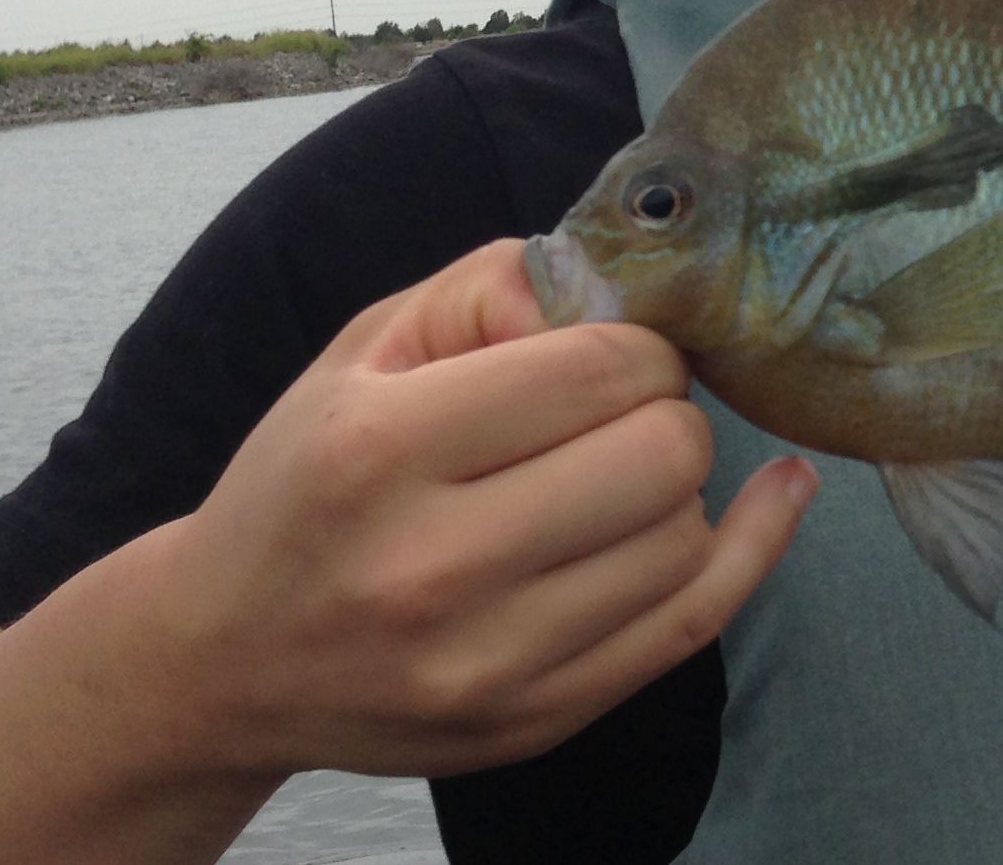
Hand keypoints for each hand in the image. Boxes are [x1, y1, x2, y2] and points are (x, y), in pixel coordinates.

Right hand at [150, 239, 813, 779]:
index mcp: (379, 453)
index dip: (634, 344)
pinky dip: (754, 547)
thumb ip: (487, 287)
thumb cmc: (305, 484)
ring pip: (685, 537)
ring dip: (676, 487)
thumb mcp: (362, 353)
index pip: (598, 369)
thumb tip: (609, 279)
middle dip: (662, 411)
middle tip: (616, 415)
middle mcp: (430, 568)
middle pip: (660, 455)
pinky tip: (780, 493)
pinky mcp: (530, 722)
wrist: (223, 659)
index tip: (611, 354)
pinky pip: (694, 625)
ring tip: (615, 477)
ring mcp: (485, 662)